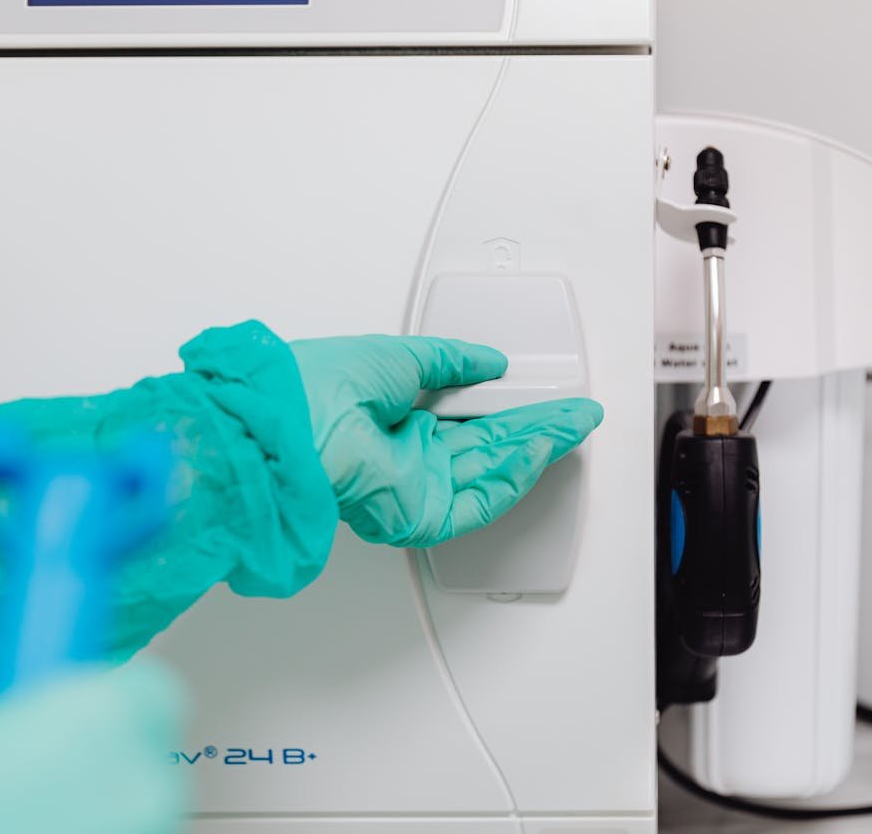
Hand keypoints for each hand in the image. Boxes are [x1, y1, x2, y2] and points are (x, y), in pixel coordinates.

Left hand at [291, 336, 602, 547]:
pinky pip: (475, 503)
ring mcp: (411, 487)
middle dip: (535, 430)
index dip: (508, 410)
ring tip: (570, 427)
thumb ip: (450, 360)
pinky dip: (510, 478)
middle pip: (485, 448)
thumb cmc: (322, 386)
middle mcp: (404, 456)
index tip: (542, 397)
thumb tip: (487, 360)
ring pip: (488, 474)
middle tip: (576, 415)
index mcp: (393, 419)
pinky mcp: (416, 516)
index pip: (465, 421)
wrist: (295, 423)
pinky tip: (535, 451)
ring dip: (533, 450)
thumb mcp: (401, 356)